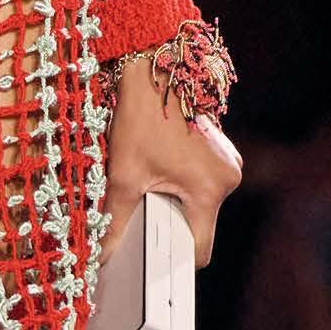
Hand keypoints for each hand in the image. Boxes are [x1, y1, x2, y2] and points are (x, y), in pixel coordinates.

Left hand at [100, 53, 242, 270]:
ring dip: (176, 203)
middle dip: (170, 226)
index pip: (199, 249)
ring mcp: (228, 164)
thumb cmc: (140, 117)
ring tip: (151, 184)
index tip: (150, 260)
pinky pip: (203, 183)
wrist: (155, 69)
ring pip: (200, 204)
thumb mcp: (123, 174)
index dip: (173, 259)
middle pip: (199, 226)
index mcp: (209, 190)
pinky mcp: (222, 153)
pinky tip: (161, 169)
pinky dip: (182, 185)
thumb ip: (115, 219)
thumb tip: (102, 254)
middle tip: (142, 214)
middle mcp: (227, 178)